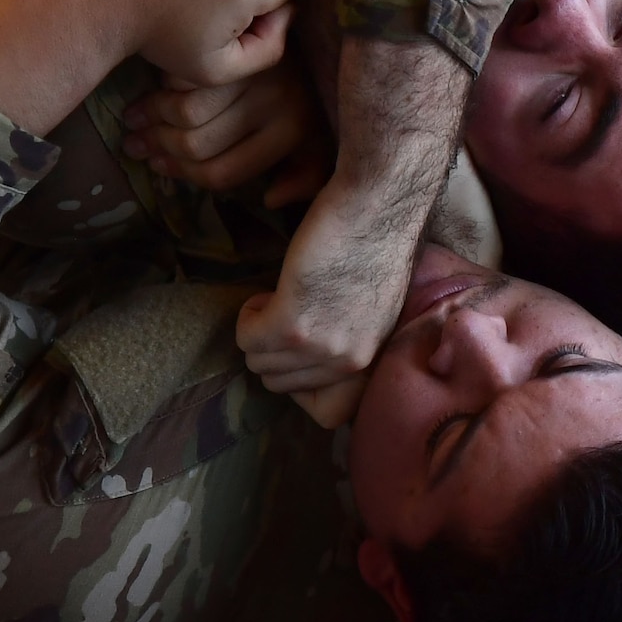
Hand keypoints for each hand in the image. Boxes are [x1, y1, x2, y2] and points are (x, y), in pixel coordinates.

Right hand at [122, 56, 332, 205]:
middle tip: (136, 143)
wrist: (310, 26)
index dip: (185, 175)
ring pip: (185, 110)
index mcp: (291, 132)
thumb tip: (272, 199)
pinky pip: (185, 73)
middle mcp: (274, 103)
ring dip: (152, 116)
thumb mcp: (320, 139)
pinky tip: (153, 87)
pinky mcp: (235, 42)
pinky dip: (164, 82)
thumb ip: (304, 174)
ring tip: (134, 118)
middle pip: (196, 144)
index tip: (159, 165)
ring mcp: (252, 70)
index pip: (222, 173)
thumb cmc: (310, 91)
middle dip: (159, 146)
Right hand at [236, 171, 418, 393]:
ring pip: (258, 361)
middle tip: (284, 309)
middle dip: (273, 349)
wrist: (374, 207)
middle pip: (281, 384)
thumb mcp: (373, 310)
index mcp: (370, 360)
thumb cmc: (374, 244)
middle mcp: (346, 362)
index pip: (328, 413)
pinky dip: (248, 314)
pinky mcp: (290, 322)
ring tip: (278, 296)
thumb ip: (349, 339)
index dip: (303, 381)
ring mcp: (318, 346)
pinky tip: (269, 290)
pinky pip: (246, 337)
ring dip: (258, 329)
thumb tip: (311, 354)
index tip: (301, 348)